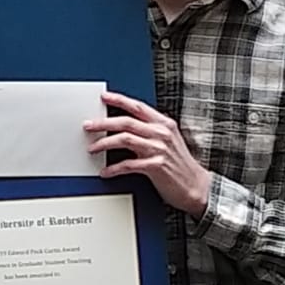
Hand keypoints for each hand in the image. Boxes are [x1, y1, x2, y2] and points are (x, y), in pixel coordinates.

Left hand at [85, 91, 211, 218]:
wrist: (196, 186)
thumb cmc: (180, 165)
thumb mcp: (169, 140)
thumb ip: (151, 131)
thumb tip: (125, 126)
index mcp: (164, 124)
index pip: (137, 107)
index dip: (119, 100)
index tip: (104, 97)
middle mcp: (161, 134)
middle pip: (126, 122)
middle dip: (103, 123)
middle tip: (88, 125)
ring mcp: (158, 149)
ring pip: (124, 139)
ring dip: (104, 143)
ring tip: (92, 148)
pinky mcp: (155, 166)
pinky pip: (128, 165)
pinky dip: (113, 168)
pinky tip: (106, 171)